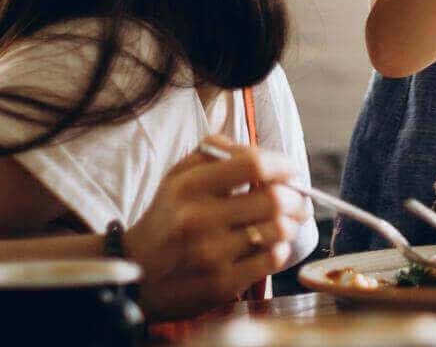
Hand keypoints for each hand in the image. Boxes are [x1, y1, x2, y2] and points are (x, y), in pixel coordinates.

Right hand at [123, 135, 308, 318]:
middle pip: (274, 199)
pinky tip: (270, 245)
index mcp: (188, 187)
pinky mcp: (222, 283)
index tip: (292, 170)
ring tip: (285, 221)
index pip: (253, 165)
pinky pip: (272, 259)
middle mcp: (198, 219)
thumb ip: (216, 154)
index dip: (283, 164)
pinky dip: (280, 249)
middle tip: (298, 199)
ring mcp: (211, 254)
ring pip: (279, 230)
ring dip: (290, 223)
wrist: (138, 274)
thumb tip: (261, 152)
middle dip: (296, 197)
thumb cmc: (168, 219)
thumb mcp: (177, 177)